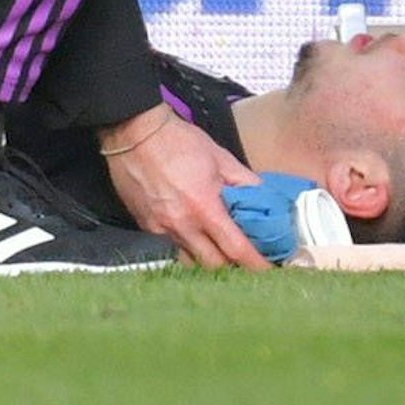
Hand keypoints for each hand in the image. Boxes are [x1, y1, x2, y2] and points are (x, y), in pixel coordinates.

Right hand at [103, 108, 270, 269]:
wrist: (134, 133)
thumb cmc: (178, 141)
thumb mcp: (221, 157)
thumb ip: (245, 182)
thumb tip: (265, 200)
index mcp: (204, 208)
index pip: (236, 249)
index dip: (256, 264)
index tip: (270, 271)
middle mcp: (182, 226)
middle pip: (214, 266)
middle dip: (234, 268)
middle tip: (249, 261)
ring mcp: (161, 230)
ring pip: (191, 260)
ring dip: (210, 260)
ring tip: (222, 250)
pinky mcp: (147, 227)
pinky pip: (173, 246)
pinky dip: (189, 246)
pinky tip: (195, 233)